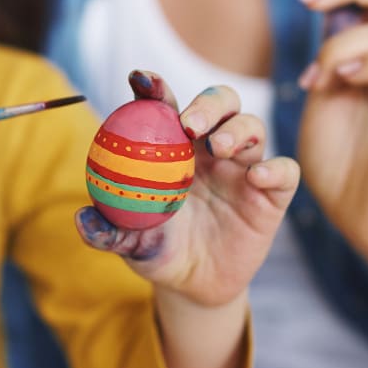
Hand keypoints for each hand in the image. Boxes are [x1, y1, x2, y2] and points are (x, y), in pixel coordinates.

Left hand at [75, 71, 300, 307]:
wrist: (193, 287)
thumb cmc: (158, 251)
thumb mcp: (130, 244)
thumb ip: (108, 232)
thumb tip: (82, 219)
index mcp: (174, 148)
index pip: (167, 107)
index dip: (155, 87)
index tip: (140, 80)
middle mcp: (211, 149)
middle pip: (219, 103)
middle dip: (207, 103)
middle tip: (190, 124)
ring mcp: (244, 168)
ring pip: (252, 127)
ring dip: (237, 129)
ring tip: (220, 147)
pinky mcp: (271, 194)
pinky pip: (284, 172)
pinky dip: (275, 169)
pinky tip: (258, 177)